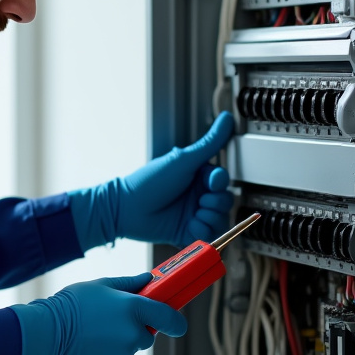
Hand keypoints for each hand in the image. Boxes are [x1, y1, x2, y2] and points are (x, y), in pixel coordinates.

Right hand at [11, 274, 187, 354]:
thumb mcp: (100, 286)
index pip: (169, 318)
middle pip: (146, 336)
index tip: (175, 324)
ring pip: (128, 351)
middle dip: (133, 331)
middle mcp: (133, 334)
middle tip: (110, 322)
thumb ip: (129, 284)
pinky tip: (88, 348)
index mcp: (134, 309)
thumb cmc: (71, 305)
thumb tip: (148, 279)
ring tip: (92, 335)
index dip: (175, 322)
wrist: (46, 334)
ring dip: (117, 345)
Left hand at [68, 112, 233, 249]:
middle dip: (215, 202)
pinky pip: (209, 236)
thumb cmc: (150, 182)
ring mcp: (194, 214)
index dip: (219, 183)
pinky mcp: (189, 233)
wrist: (127, 210)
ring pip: (220, 219)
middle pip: (225, 201)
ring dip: (209, 217)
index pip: (223, 180)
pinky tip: (189, 225)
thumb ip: (210, 142)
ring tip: (193, 214)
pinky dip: (201, 231)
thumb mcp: (183, 160)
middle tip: (199, 201)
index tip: (209, 183)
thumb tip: (227, 118)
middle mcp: (197, 195)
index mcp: (197, 177)